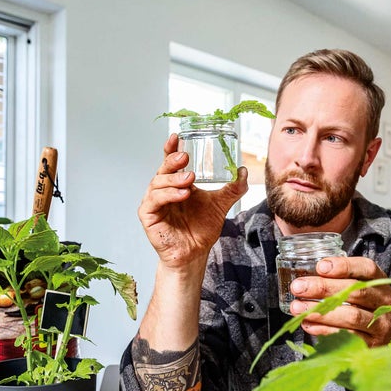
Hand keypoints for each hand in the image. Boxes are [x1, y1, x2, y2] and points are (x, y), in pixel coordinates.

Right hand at [138, 134, 247, 268]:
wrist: (195, 253)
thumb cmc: (201, 229)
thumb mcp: (220, 204)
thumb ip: (232, 189)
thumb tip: (242, 171)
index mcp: (176, 183)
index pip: (171, 161)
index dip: (171, 148)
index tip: (177, 137)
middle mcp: (163, 190)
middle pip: (163, 169)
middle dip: (173, 161)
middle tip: (186, 157)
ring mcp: (154, 202)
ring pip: (157, 183)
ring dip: (173, 179)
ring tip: (189, 180)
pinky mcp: (148, 216)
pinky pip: (154, 201)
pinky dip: (167, 195)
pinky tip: (181, 194)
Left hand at [288, 256, 390, 346]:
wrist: (380, 336)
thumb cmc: (362, 306)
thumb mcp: (355, 288)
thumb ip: (335, 280)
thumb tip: (303, 279)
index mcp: (379, 282)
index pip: (367, 268)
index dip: (344, 266)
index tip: (320, 266)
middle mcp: (383, 301)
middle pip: (356, 291)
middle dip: (323, 288)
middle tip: (298, 287)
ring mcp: (380, 324)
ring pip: (351, 316)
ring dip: (320, 312)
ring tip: (297, 308)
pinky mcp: (372, 344)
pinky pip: (347, 336)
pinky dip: (324, 330)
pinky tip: (308, 324)